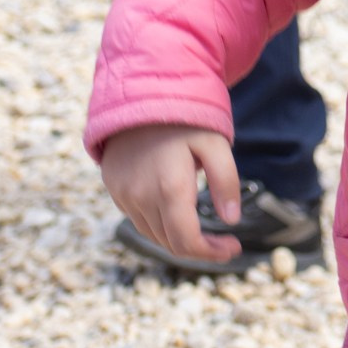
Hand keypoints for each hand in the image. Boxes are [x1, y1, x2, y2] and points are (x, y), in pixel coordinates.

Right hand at [98, 124, 241, 265]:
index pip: (186, 242)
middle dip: (200, 248)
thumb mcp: (215, 143)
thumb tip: (231, 220)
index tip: (232, 248)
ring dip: (178, 238)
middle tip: (224, 242)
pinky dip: (159, 224)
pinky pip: (138, 219)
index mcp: (169, 188)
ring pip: (153, 235)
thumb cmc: (184, 119)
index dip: (211, 253)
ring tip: (202, 228)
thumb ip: (226, 181)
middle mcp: (141, 197)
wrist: (139, 95)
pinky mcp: (115, 189)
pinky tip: (175, 210)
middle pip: (170, 243)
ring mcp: (124, 195)